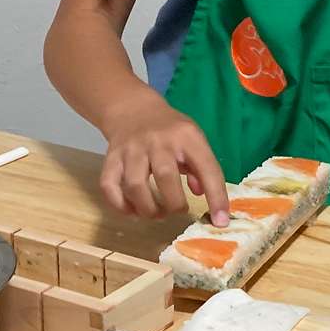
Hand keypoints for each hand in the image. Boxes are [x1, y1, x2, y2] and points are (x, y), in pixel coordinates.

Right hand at [96, 92, 229, 221]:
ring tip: (157, 214)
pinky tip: (133, 211)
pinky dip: (120, 206)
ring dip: (147, 208)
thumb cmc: (170, 131)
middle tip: (177, 210)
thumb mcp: (194, 140)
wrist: (133, 110)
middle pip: (165, 177)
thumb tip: (202, 194)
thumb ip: (201, 167)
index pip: (206, 167)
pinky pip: (109, 186)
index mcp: (186, 136)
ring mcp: (131, 149)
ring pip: (134, 185)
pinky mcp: (111, 158)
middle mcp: (158, 141)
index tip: (220, 221)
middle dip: (174, 204)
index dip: (216, 196)